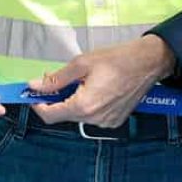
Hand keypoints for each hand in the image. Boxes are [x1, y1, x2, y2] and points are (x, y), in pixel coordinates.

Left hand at [28, 35, 175, 127]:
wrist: (148, 63)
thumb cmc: (117, 59)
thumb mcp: (81, 64)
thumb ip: (56, 79)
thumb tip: (35, 85)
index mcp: (84, 106)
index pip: (51, 115)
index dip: (38, 105)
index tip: (33, 95)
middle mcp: (95, 119)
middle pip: (64, 115)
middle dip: (56, 100)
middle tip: (56, 81)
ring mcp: (106, 122)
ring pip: (78, 116)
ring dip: (73, 101)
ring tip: (81, 82)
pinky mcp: (115, 121)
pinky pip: (93, 116)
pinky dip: (88, 105)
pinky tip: (95, 89)